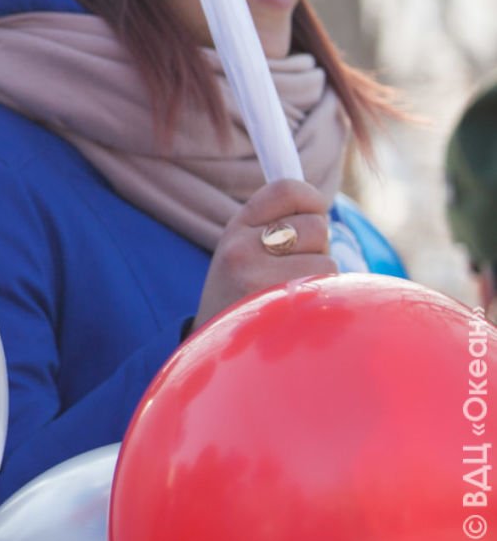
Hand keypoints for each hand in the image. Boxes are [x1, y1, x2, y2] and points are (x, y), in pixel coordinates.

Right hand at [193, 178, 335, 330]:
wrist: (214, 351)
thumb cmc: (241, 297)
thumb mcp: (242, 253)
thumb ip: (276, 226)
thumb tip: (321, 206)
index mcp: (235, 229)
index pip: (286, 189)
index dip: (312, 200)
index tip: (314, 213)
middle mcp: (241, 250)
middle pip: (316, 227)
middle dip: (318, 248)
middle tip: (296, 269)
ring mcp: (258, 281)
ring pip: (327, 264)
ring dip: (322, 281)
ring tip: (293, 296)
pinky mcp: (279, 312)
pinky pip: (327, 295)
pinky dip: (324, 304)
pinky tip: (300, 314)